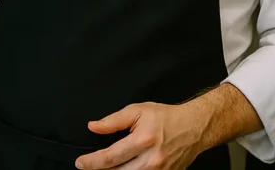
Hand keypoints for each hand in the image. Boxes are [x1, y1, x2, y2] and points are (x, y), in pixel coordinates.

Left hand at [75, 102, 202, 169]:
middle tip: (87, 168)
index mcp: (143, 140)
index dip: (93, 162)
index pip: (111, 156)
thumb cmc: (165, 117)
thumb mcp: (138, 111)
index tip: (80, 163)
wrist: (194, 128)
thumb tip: (93, 127)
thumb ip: (113, 121)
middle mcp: (152, 160)